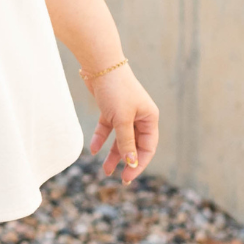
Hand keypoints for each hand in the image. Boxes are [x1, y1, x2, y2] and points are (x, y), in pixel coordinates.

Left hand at [87, 65, 158, 184]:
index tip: (127, 177)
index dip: (139, 163)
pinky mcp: (110, 109)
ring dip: (113, 154)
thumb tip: (131, 163)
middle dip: (126, 161)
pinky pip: (107, 129)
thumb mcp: (122, 119)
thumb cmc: (116, 90)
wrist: (100, 65)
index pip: (148, 147)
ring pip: (120, 139)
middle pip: (134, 145)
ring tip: (105, 171)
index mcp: (149, 118)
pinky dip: (101, 138)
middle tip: (119, 179)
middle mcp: (140, 116)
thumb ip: (126, 142)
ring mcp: (125, 113)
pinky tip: (93, 149)